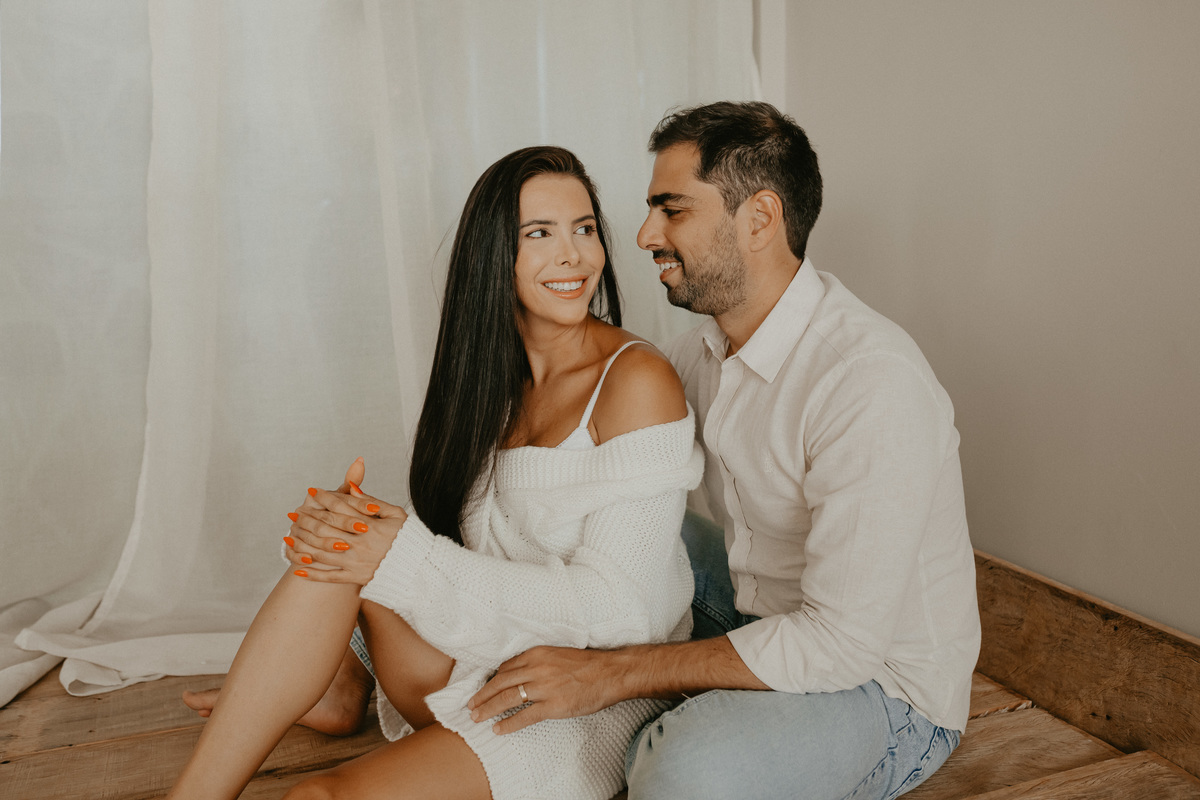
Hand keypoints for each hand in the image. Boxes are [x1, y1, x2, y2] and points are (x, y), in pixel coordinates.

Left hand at [285, 461, 407, 585]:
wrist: (419, 570)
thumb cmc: (408, 539)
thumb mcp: (396, 514)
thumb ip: (373, 502)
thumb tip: (353, 489)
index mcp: (371, 525)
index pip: (341, 507)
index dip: (324, 497)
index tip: (312, 491)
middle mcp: (360, 543)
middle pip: (326, 527)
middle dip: (307, 518)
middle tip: (294, 512)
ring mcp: (356, 562)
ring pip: (322, 551)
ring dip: (303, 543)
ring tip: (288, 536)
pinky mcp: (356, 578)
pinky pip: (329, 576)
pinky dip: (312, 573)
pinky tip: (298, 568)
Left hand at [467, 646, 627, 734]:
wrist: (610, 673)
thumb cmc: (587, 664)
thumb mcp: (557, 654)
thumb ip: (538, 662)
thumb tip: (520, 673)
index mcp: (537, 654)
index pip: (506, 668)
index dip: (491, 680)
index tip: (483, 688)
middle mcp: (537, 668)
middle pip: (501, 682)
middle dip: (482, 695)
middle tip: (470, 705)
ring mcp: (545, 687)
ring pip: (508, 698)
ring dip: (488, 708)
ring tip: (476, 717)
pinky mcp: (553, 705)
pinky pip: (525, 716)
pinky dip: (509, 724)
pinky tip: (498, 729)